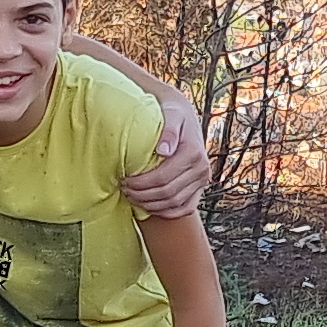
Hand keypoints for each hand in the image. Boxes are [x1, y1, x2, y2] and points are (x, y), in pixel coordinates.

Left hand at [123, 89, 211, 217]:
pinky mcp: (200, 188)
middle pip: (168, 193)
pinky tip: (151, 207)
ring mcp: (202, 180)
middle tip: (124, 189)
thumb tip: (164, 150)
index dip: (141, 183)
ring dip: (152, 205)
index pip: (163, 177)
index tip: (124, 180)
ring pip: (175, 203)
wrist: (183, 115)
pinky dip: (168, 212)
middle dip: (143, 195)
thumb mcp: (171, 114)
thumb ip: (168, 130)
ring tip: (133, 197)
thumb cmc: (172, 114)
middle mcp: (201, 169)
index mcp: (194, 152)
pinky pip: (186, 207)